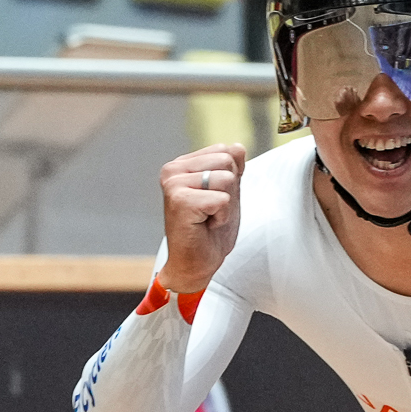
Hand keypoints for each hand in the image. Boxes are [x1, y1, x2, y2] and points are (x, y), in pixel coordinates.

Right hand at [157, 144, 245, 293]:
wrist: (195, 265)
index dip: (231, 179)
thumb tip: (237, 146)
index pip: (226, 150)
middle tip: (212, 211)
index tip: (214, 200)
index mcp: (182, 164)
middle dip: (230, 191)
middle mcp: (173, 170)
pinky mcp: (180, 201)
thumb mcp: (228, 193)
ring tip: (208, 217)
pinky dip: (222, 216)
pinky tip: (205, 225)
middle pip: (227, 161)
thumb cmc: (208, 232)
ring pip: (226, 179)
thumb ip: (232, 168)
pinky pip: (222, 199)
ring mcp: (174, 184)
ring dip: (226, 205)